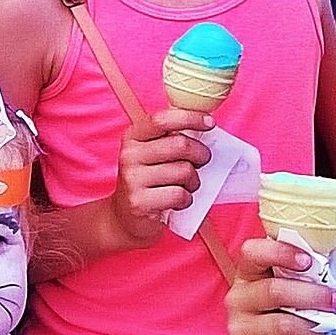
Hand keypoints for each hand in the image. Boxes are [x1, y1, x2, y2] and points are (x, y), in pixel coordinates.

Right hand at [108, 107, 212, 247]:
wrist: (125, 217)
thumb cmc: (149, 181)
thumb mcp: (153, 155)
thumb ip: (172, 139)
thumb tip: (206, 127)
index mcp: (133, 137)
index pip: (162, 120)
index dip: (190, 118)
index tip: (210, 123)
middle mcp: (130, 155)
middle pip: (180, 145)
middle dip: (201, 154)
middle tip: (202, 163)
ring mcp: (132, 178)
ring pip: (184, 171)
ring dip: (194, 181)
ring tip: (185, 186)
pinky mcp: (139, 202)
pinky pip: (179, 195)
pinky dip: (186, 200)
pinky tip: (177, 202)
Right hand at [227, 237, 335, 334]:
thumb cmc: (285, 320)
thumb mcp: (290, 294)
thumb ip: (304, 278)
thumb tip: (333, 266)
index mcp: (248, 276)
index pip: (253, 253)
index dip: (280, 253)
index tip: (308, 261)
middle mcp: (238, 300)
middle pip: (274, 291)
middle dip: (313, 295)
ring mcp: (239, 330)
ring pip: (283, 325)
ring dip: (312, 328)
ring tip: (322, 330)